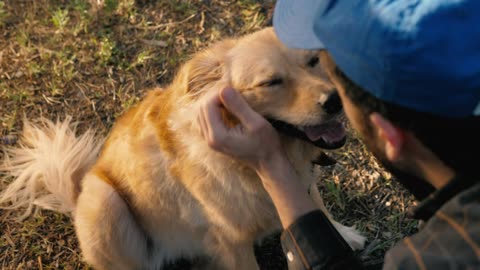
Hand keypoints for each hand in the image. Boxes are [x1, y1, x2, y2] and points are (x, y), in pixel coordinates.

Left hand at [198, 88, 316, 226]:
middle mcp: (209, 140)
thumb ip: (238, 106)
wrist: (268, 162)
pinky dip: (213, 110)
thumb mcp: (256, 123)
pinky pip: (204, 120)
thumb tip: (224, 88)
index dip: (219, 93)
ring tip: (230, 98)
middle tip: (232, 92)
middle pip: (201, 108)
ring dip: (213, 102)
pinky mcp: (213, 140)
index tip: (234, 90)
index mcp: (217, 136)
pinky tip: (225, 108)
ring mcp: (209, 141)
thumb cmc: (266, 144)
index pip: (208, 106)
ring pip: (200, 113)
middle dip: (215, 96)